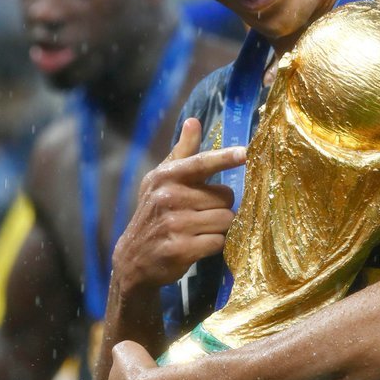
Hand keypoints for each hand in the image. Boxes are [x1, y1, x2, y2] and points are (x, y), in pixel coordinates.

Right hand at [112, 118, 244, 291]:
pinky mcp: (180, 249)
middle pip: (224, 197)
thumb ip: (182, 152)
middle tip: (204, 213)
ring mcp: (174, 224)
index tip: (245, 153)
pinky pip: (218, 242)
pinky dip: (214, 244)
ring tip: (201, 229)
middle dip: (221, 206)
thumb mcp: (162, 180)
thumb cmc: (155, 213)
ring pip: (225, 220)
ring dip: (219, 227)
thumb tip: (193, 121)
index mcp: (167, 177)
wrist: (133, 258)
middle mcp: (169, 198)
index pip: (200, 163)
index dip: (224, 158)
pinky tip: (198, 245)